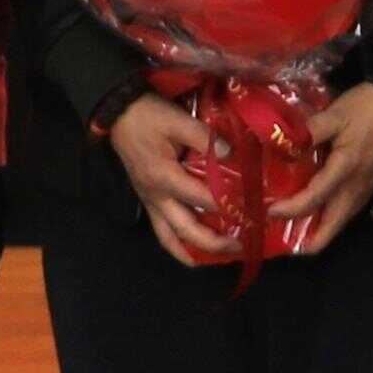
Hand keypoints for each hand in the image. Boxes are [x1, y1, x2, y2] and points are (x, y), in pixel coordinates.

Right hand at [107, 92, 229, 264]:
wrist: (119, 115)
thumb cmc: (148, 117)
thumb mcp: (177, 120)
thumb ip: (205, 139)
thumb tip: (232, 155)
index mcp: (165, 177)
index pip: (203, 199)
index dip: (229, 206)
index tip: (254, 211)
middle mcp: (157, 197)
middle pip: (187, 230)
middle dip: (215, 243)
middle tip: (242, 244)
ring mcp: (151, 203)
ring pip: (171, 239)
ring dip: (195, 252)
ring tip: (220, 257)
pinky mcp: (148, 202)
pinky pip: (163, 233)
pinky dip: (179, 246)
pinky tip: (194, 251)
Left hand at [275, 81, 372, 243]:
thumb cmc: (369, 108)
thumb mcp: (336, 114)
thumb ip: (308, 131)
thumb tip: (280, 144)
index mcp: (344, 170)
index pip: (313, 199)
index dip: (291, 209)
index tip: (271, 211)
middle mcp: (356, 187)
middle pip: (333, 226)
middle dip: (312, 241)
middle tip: (287, 244)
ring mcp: (367, 188)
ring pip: (343, 220)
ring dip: (322, 231)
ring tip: (299, 232)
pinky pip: (350, 209)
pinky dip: (333, 217)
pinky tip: (321, 209)